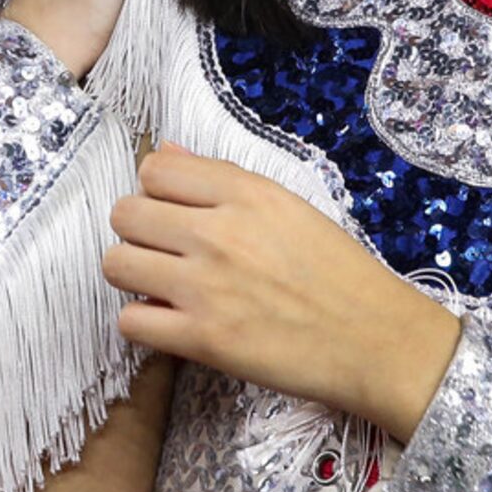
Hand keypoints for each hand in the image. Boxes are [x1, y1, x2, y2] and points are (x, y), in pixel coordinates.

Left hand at [105, 147, 461, 442]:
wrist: (375, 339)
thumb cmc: (337, 271)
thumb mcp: (286, 206)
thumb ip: (220, 178)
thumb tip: (164, 152)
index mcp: (245, 193)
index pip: (154, 169)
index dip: (156, 191)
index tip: (174, 212)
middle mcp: (218, 233)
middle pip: (125, 213)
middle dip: (138, 231)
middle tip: (164, 251)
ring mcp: (206, 287)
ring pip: (115, 264)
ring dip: (132, 274)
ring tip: (162, 285)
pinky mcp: (202, 340)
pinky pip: (130, 321)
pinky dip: (144, 322)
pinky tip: (171, 321)